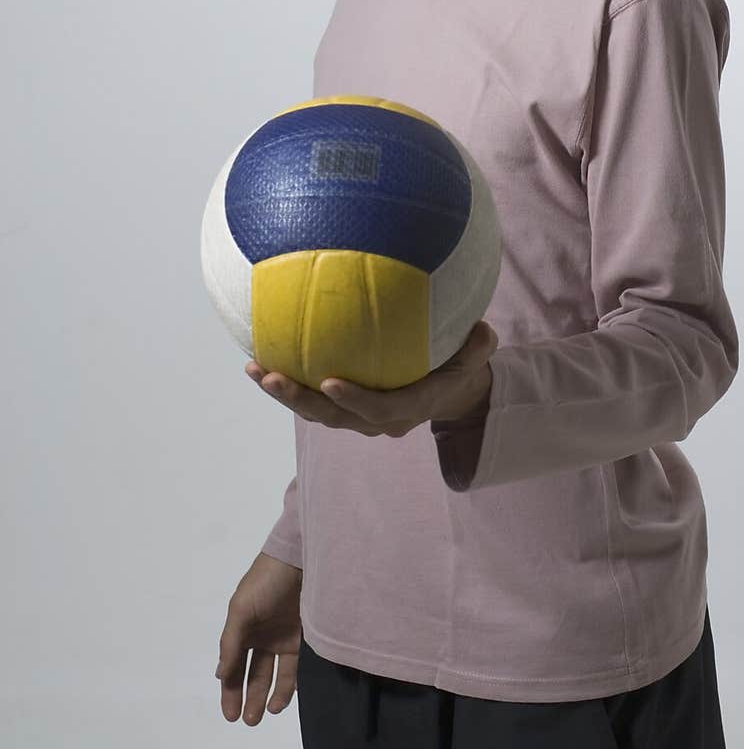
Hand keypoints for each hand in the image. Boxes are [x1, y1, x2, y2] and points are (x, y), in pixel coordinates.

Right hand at [215, 552, 302, 725]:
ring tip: (265, 713)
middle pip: (253, 673)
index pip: (233, 665)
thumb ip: (231, 642)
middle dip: (249, 697)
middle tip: (248, 721)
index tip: (230, 714)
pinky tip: (283, 697)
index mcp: (242, 627)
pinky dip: (290, 683)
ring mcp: (283, 635)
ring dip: (269, 695)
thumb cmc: (266, 579)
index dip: (230, 690)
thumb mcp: (241, 608)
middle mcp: (262, 634)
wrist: (303, 557)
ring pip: (274, 673)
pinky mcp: (304, 636)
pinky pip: (296, 666)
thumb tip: (220, 674)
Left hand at [245, 319, 498, 438]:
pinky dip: (287, 381)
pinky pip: (313, 398)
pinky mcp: (344, 405)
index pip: (380, 410)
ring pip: (317, 412)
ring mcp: (359, 415)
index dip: (354, 401)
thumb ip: (479, 347)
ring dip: (284, 394)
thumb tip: (482, 330)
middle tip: (273, 377)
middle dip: (302, 400)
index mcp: (411, 407)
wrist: (449, 391)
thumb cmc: (461, 364)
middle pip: (335, 418)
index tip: (330, 381)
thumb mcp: (477, 355)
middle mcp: (379, 418)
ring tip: (255, 369)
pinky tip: (261, 356)